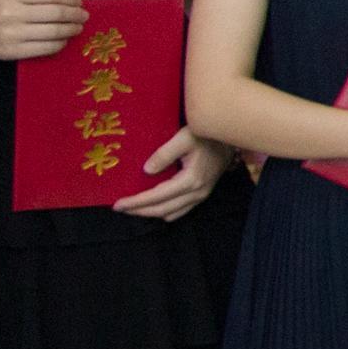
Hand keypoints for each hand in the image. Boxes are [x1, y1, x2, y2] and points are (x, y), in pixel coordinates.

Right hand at [0, 0, 92, 61]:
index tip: (81, 2)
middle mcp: (11, 13)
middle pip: (55, 13)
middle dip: (75, 15)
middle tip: (84, 16)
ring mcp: (11, 34)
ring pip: (53, 32)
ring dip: (71, 30)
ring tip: (77, 28)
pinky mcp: (12, 51)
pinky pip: (45, 48)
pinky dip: (60, 43)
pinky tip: (63, 39)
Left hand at [109, 130, 227, 220]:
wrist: (230, 138)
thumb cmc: (206, 135)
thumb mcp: (184, 138)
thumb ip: (164, 154)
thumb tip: (146, 170)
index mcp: (190, 180)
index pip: (157, 197)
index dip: (136, 202)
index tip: (117, 204)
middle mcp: (196, 193)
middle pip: (162, 210)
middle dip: (139, 211)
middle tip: (120, 208)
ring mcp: (201, 195)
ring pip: (171, 213)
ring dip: (150, 213)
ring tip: (134, 208)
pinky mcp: (203, 194)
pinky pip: (180, 211)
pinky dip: (164, 211)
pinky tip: (154, 205)